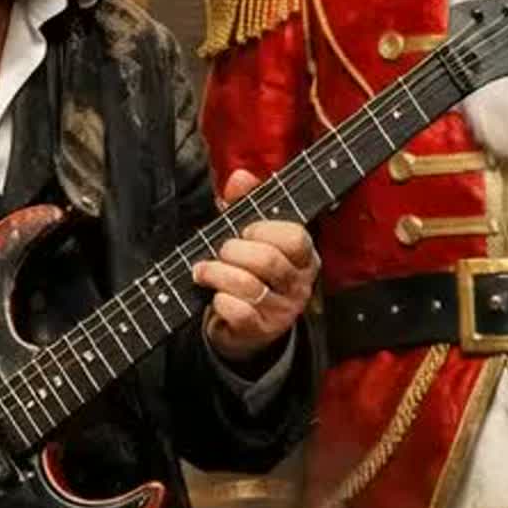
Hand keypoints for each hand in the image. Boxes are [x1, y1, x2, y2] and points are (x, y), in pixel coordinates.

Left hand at [195, 169, 318, 365]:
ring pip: (249, 286)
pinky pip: (240, 312)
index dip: (264, 230)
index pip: (295, 237)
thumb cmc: (248, 272)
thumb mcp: (250, 236)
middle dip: (233, 250)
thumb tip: (240, 176)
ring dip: (217, 273)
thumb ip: (246, 203)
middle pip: (269, 260)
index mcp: (303, 257)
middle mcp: (299, 285)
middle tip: (220, 251)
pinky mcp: (261, 332)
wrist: (243, 328)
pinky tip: (215, 296)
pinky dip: (221, 301)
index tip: (245, 231)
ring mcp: (282, 311)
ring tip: (203, 270)